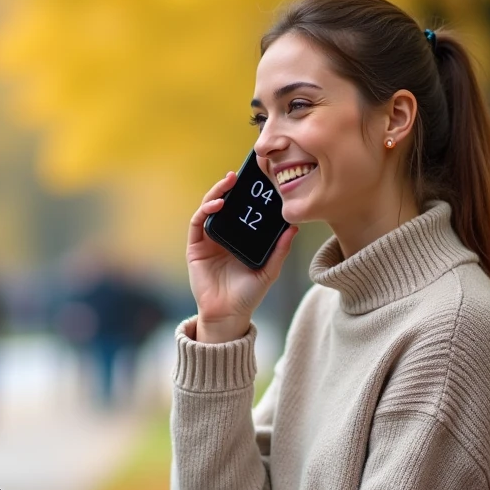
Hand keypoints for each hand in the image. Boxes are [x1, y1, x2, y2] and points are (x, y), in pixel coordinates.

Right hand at [187, 172, 298, 342]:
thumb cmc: (248, 295)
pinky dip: (205, 210)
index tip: (258, 181)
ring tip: (228, 183)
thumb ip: (280, 250)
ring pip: (210, 208)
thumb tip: (293, 228)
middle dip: (230, 187)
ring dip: (217, 193)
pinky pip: (197, 223)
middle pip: (225, 204)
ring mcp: (208, 240)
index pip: (243, 210)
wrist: (228, 314)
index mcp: (241, 238)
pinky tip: (217, 205)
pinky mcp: (195, 247)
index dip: (248, 195)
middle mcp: (224, 235)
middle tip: (239, 175)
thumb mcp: (269, 271)